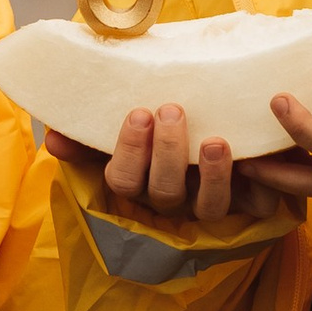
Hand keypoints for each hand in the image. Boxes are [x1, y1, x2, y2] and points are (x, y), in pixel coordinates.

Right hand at [43, 105, 301, 227]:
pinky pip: (256, 203)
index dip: (130, 151)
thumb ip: (88, 131)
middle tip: (171, 110)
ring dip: (212, 175)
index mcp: (140, 178)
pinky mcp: (252, 198)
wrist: (224, 105)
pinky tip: (255, 160)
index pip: (124, 180)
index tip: (139, 113)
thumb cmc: (165, 113)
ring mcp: (211, 200)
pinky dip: (258, 186)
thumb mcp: (126, 118)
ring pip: (209, 206)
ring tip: (216, 141)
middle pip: (164, 192)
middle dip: (167, 152)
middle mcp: (173, 195)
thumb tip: (53, 138)